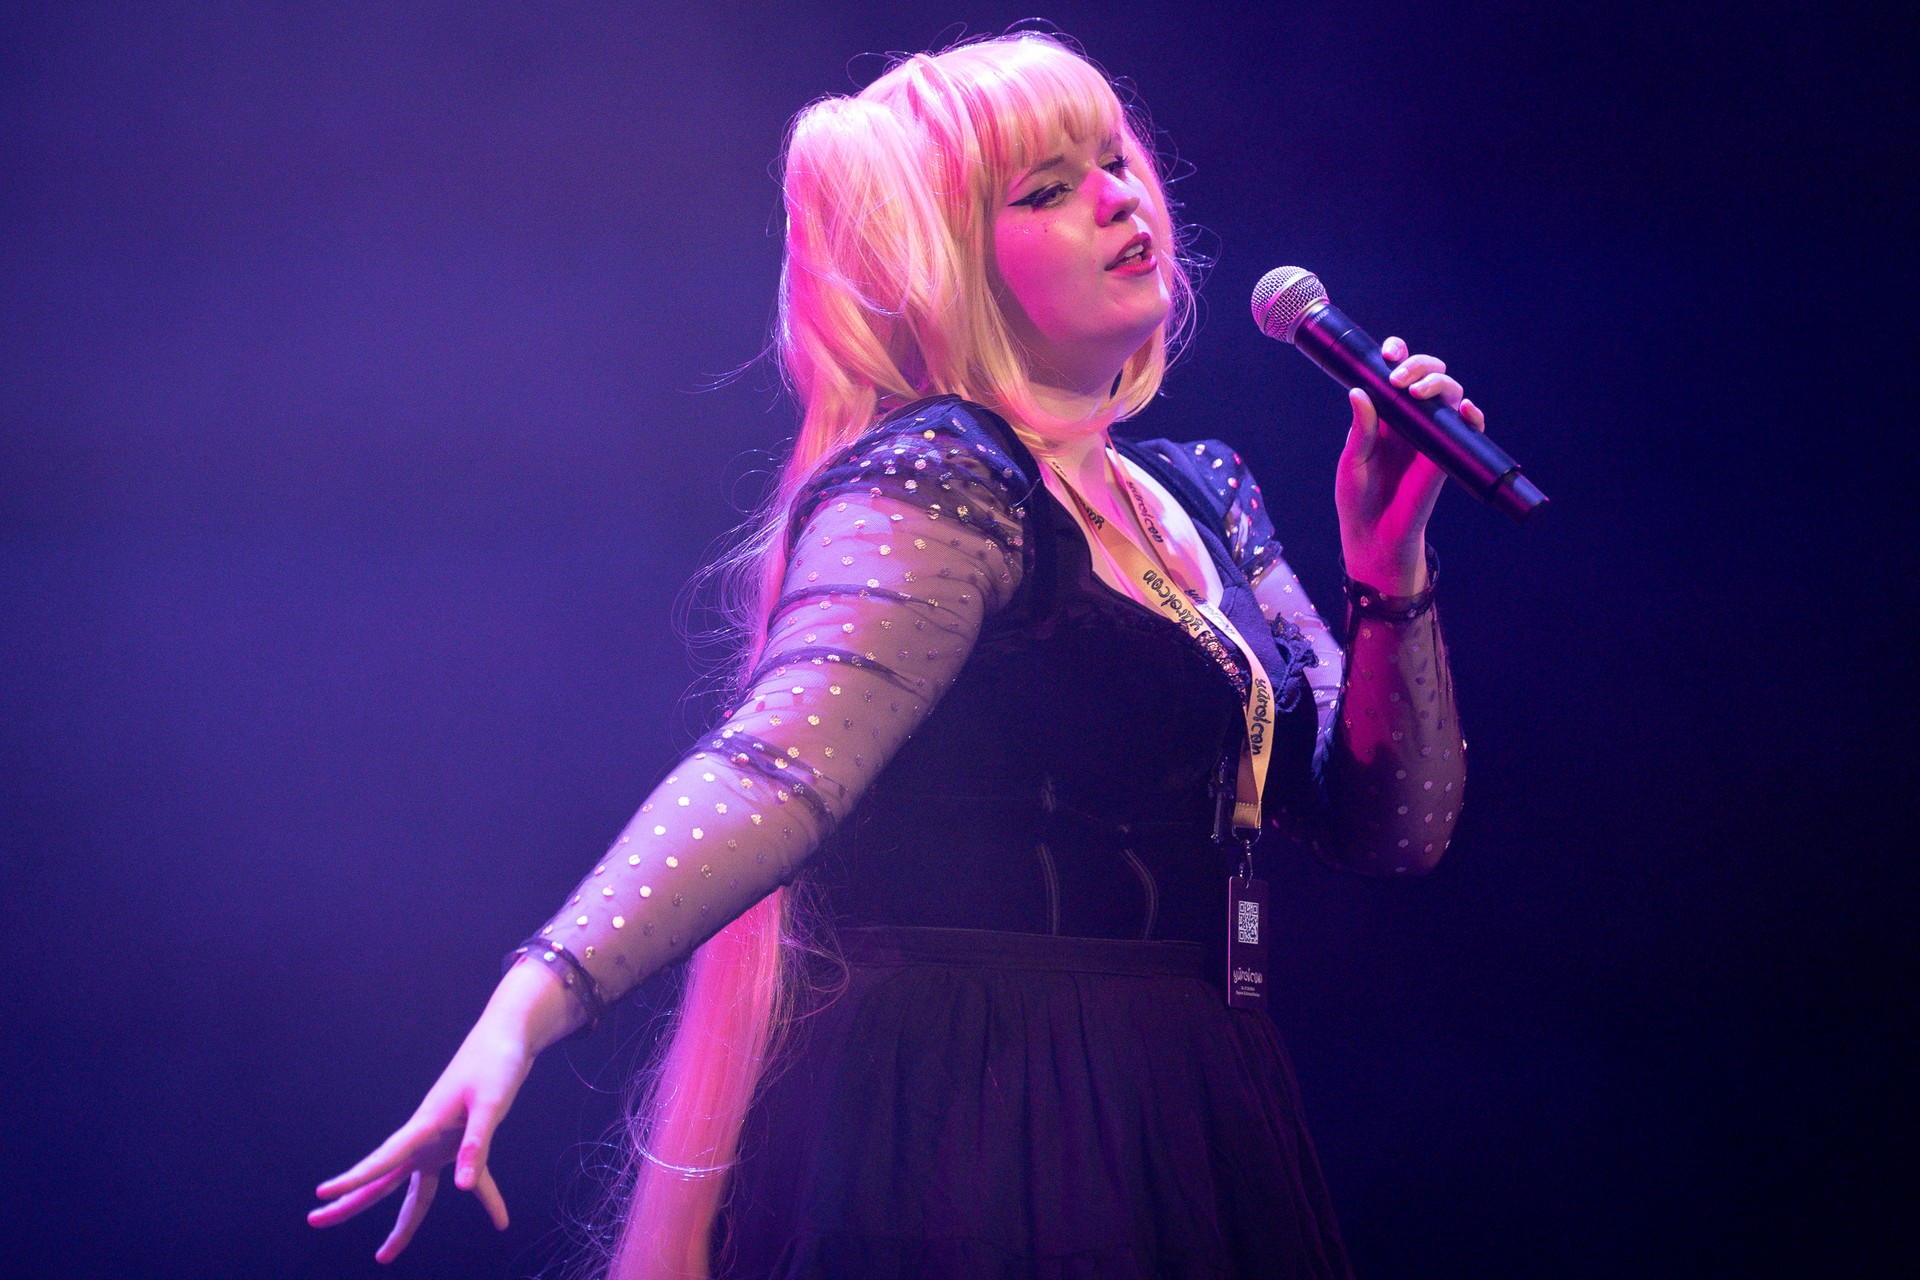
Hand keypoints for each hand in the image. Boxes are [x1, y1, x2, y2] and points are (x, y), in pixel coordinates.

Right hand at [308, 992, 543, 1261]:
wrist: (508, 1036)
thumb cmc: (497, 1063)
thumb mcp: (491, 1103)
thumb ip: (477, 1144)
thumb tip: (462, 1189)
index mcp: (426, 1124)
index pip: (384, 1158)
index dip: (354, 1178)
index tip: (323, 1193)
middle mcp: (426, 1137)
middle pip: (383, 1178)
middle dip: (351, 1202)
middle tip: (315, 1220)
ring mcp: (442, 1141)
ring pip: (414, 1190)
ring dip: (403, 1222)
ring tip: (384, 1255)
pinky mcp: (463, 1140)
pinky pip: (472, 1177)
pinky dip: (488, 1198)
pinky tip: (502, 1221)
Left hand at [1334, 336, 1485, 595]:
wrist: (1373, 534)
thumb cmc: (1358, 497)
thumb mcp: (1354, 459)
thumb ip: (1361, 428)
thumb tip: (1359, 392)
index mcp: (1386, 413)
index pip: (1397, 372)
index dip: (1399, 354)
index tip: (1390, 352)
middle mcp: (1411, 419)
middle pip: (1429, 375)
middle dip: (1420, 365)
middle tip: (1399, 378)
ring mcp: (1431, 435)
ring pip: (1450, 394)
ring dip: (1440, 383)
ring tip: (1418, 392)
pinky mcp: (1447, 455)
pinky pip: (1468, 429)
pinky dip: (1472, 415)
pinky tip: (1465, 409)